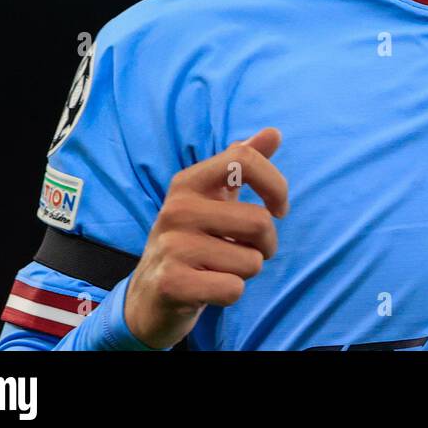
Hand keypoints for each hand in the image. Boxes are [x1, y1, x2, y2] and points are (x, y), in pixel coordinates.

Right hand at [123, 128, 288, 348]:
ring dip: (245, 272)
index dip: (275, 185)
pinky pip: (234, 289)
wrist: (149, 296)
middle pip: (260, 221)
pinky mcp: (172, 283)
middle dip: (266, 245)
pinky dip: (230, 293)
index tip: (278, 208)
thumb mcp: (215, 199)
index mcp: (188, 182)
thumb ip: (243, 164)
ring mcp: (171, 246)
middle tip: (243, 251)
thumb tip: (274, 132)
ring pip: (251, 262)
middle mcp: (176, 209)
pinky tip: (206, 288)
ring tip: (217, 269)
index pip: (244, 158)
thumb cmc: (194, 240)